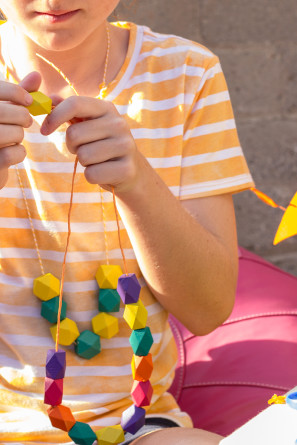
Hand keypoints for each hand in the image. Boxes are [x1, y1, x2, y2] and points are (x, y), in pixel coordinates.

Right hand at [0, 71, 41, 188]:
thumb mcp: (4, 110)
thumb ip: (18, 94)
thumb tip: (37, 74)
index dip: (17, 92)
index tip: (28, 101)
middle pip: (12, 113)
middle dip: (23, 117)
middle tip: (23, 122)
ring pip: (16, 133)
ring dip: (19, 137)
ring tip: (10, 139)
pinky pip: (16, 153)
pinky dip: (18, 154)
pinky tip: (9, 154)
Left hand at [40, 96, 138, 192]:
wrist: (131, 171)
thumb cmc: (103, 145)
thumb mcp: (89, 124)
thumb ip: (70, 110)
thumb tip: (50, 98)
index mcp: (107, 109)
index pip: (75, 103)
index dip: (54, 117)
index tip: (44, 130)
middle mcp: (119, 124)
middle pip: (74, 134)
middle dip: (72, 146)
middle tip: (84, 149)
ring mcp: (126, 146)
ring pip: (83, 156)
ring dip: (84, 162)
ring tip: (96, 160)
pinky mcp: (126, 169)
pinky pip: (92, 174)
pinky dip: (92, 176)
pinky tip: (103, 172)